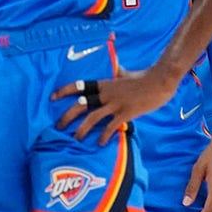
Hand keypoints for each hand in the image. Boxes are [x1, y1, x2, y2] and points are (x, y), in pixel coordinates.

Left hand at [51, 66, 175, 143]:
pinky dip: (104, 135)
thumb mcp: (126, 73)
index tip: (51, 97)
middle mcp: (106, 93)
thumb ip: (118, 73)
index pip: (79, 86)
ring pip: (93, 118)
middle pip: (81, 105)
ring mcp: (116, 104)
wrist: (160, 82)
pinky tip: (99, 143)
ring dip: (82, 129)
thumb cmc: (143, 77)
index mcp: (103, 83)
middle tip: (58, 126)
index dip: (64, 91)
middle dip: (67, 116)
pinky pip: (111, 126)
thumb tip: (117, 67)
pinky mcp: (126, 113)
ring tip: (75, 138)